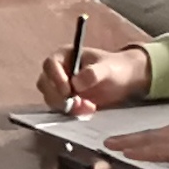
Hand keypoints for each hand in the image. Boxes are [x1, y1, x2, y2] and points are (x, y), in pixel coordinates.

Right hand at [35, 43, 153, 113]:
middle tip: (78, 103)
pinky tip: (89, 110)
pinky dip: (73, 113)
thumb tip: (76, 83)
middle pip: (45, 84)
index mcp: (64, 56)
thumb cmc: (115, 68)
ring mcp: (59, 87)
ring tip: (89, 107)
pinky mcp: (65, 101)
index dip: (56, 78)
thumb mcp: (107, 68)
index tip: (68, 90)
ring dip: (67, 106)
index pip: (50, 65)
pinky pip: (61, 109)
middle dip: (60, 97)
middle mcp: (58, 71)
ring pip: (51, 99)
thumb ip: (93, 73)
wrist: (124, 80)